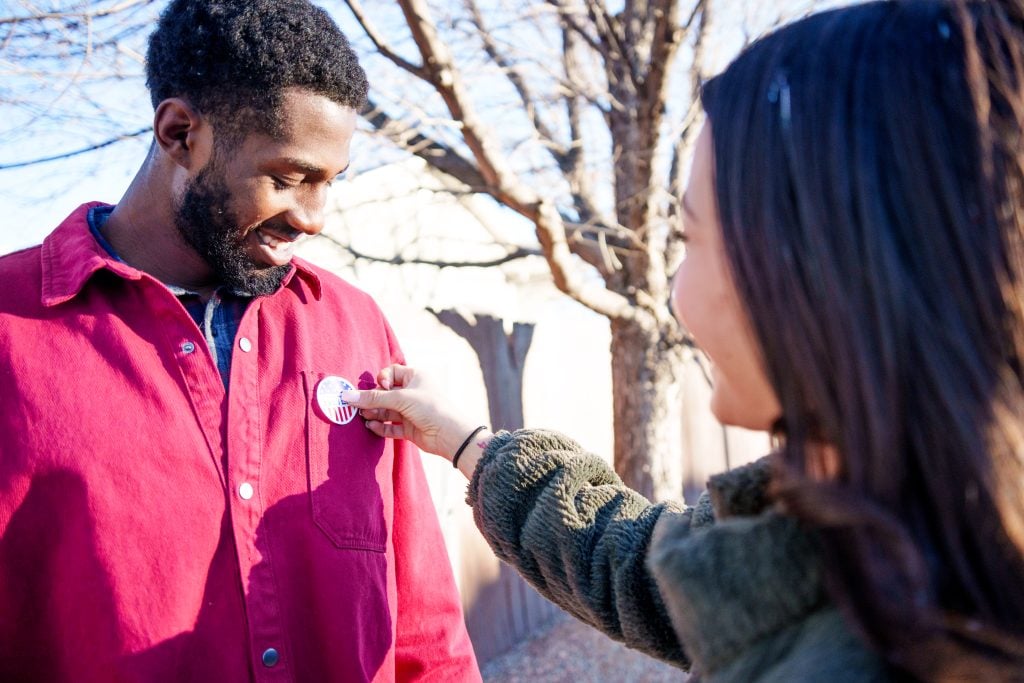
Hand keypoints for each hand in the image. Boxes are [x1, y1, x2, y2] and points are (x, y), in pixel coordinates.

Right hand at [341, 365, 490, 464]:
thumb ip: (373, 398)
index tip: (382, 387)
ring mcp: (411, 411)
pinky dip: (381, 426)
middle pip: (386, 393)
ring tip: (365, 417)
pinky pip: (391, 426)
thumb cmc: (430, 408)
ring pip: (387, 410)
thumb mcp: (401, 399)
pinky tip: (372, 426)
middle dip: (373, 400)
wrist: (449, 435)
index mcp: (415, 377)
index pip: (391, 372)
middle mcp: (413, 392)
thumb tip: (347, 396)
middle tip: (362, 407)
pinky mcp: (410, 428)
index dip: (382, 379)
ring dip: (375, 413)